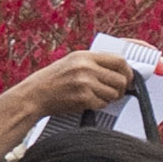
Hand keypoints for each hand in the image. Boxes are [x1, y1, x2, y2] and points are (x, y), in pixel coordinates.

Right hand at [0, 47, 143, 161]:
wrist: (32, 96)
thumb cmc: (53, 81)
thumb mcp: (72, 64)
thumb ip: (94, 64)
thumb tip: (123, 70)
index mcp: (84, 55)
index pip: (120, 60)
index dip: (129, 70)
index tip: (130, 78)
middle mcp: (85, 66)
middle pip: (122, 78)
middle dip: (121, 88)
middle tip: (114, 92)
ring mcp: (84, 82)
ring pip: (114, 92)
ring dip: (109, 98)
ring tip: (95, 97)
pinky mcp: (82, 97)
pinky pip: (103, 104)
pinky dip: (98, 106)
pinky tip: (85, 103)